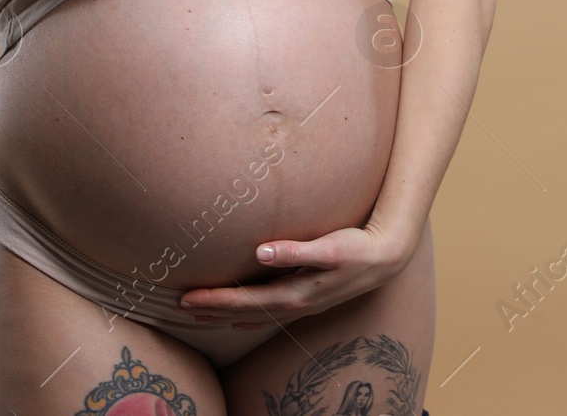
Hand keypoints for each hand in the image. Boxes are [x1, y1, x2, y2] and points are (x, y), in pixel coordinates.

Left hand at [174, 217, 417, 327]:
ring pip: (255, 315)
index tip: (187, 298)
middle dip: (213, 308)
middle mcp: (296, 304)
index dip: (216, 300)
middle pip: (245, 312)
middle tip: (180, 306)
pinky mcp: (307, 298)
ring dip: (227, 314)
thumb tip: (261, 252)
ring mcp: (302, 304)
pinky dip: (250, 316)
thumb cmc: (357, 248)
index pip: (246, 301)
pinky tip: (240, 318)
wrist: (386, 258)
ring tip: (200, 312)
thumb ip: (296, 251)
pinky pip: (269, 313)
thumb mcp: (330, 247)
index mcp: (296, 293)